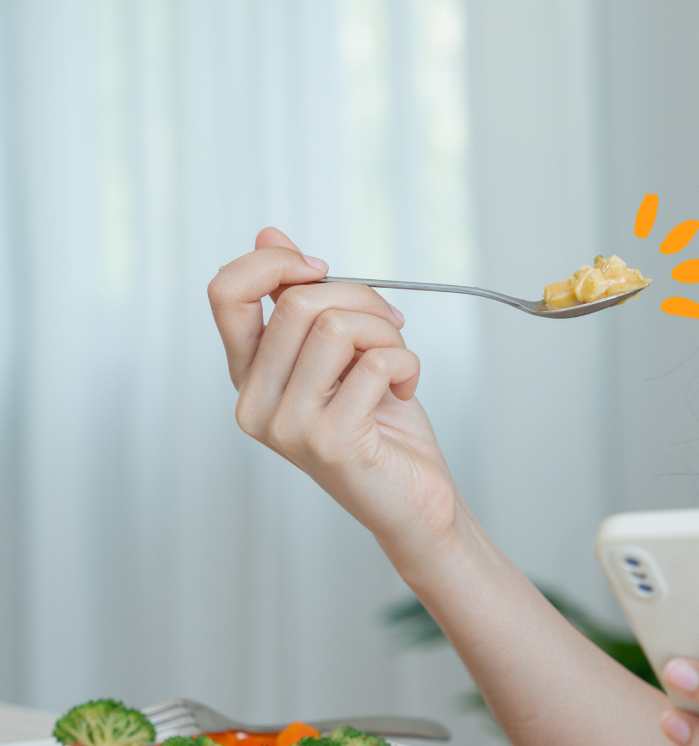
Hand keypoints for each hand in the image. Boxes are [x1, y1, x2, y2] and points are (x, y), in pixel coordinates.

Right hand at [208, 228, 463, 570]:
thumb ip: (301, 302)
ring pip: (336, 327)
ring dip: (387, 333)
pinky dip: (407, 365)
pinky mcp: (330, 442)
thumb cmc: (382, 431)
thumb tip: (269, 234)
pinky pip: (375, 363)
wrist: (416, 501)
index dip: (275, 263)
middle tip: (392, 325)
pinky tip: (406, 390)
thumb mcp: (341, 354)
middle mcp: (256, 404)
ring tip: (399, 363)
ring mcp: (288, 427)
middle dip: (361, 298)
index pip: (225, 293)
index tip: (322, 270)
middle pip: (298, 304)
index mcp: (250, 378)